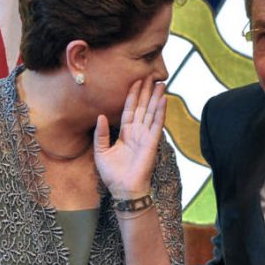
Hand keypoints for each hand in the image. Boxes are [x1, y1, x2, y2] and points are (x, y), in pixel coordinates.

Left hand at [94, 77, 166, 197]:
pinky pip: (156, 124)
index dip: (132, 95)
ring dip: (155, 97)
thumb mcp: (101, 152)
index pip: (129, 109)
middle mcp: (137, 132)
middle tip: (151, 75)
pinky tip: (163, 99)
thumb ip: (101, 134)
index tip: (136, 80)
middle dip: (146, 91)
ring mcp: (145, 136)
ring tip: (160, 82)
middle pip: (142, 107)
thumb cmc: (113, 174)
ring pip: (151, 112)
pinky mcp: (152, 142)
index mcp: (125, 133)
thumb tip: (100, 116)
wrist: (123, 190)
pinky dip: (160, 111)